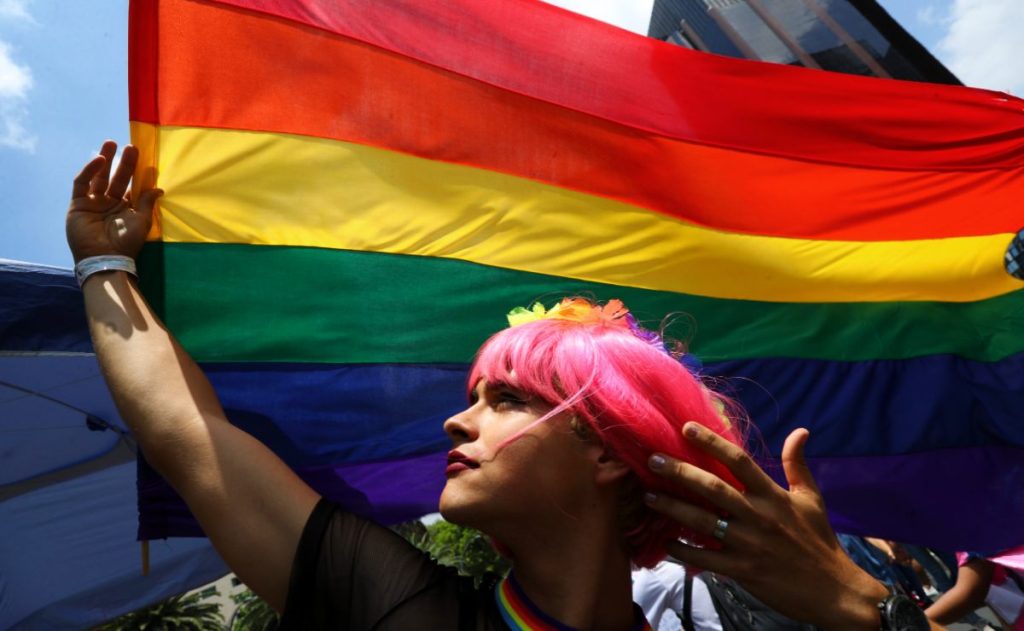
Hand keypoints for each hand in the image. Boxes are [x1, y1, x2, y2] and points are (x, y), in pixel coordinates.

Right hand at [66, 140, 160, 262]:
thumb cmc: (127, 241)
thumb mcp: (142, 219)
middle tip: (131, 147)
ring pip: (98, 177)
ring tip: (111, 143)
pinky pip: (82, 183)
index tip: (145, 159)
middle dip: (123, 162)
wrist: (105, 257)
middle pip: (116, 178)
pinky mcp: (77, 204)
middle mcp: (109, 203)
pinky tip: (99, 160)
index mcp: (125, 208)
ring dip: (104, 159)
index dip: (137, 172)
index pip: (130, 185)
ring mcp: (93, 203)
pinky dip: (89, 171)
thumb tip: (159, 188)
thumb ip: (147, 202)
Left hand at [644, 424, 888, 629]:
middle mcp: (758, 516)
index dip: (712, 442)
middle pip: (712, 487)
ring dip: (672, 508)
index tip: (686, 428)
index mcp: (773, 496)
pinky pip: (705, 559)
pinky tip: (664, 542)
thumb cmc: (820, 541)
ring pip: (702, 521)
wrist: (834, 591)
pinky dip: (683, 550)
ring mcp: (749, 544)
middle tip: (652, 460)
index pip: (739, 461)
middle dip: (679, 472)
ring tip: (647, 496)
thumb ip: (798, 465)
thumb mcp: (812, 499)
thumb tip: (800, 431)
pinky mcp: (742, 571)